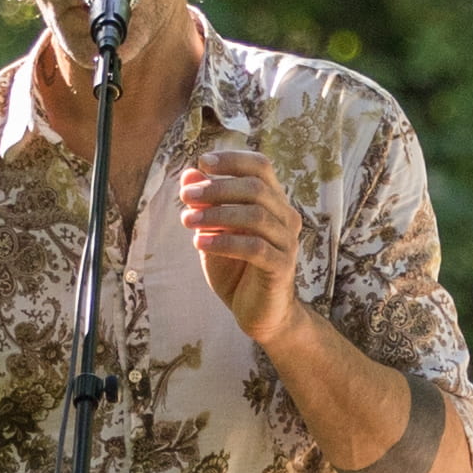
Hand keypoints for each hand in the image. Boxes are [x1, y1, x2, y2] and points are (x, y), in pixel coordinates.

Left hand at [181, 148, 305, 341]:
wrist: (257, 313)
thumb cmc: (236, 268)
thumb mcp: (214, 232)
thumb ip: (204, 205)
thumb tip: (189, 174)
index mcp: (272, 203)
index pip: (261, 167)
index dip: (233, 160)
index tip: (203, 161)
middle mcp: (285, 218)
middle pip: (256, 188)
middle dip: (217, 188)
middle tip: (186, 196)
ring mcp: (287, 242)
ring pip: (255, 216)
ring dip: (217, 214)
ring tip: (187, 220)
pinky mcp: (282, 267)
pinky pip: (255, 248)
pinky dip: (224, 242)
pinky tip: (199, 243)